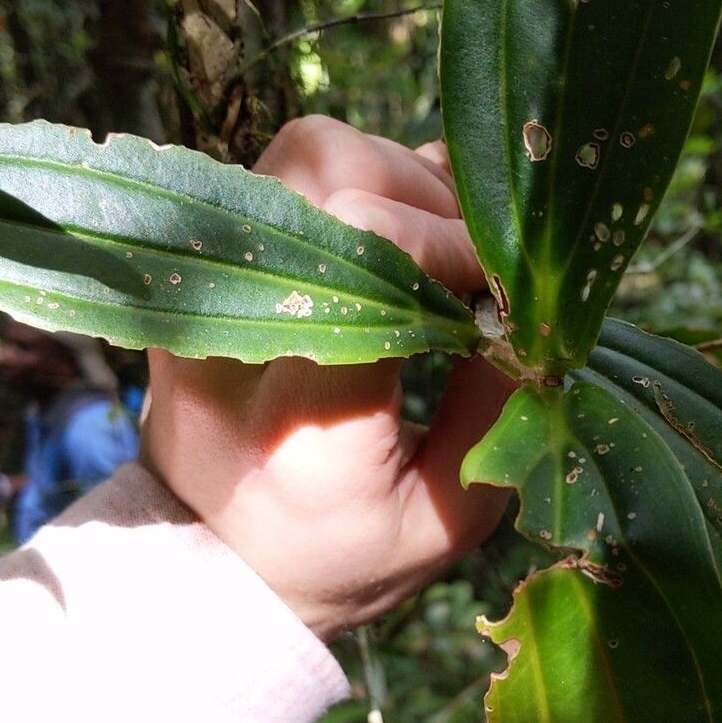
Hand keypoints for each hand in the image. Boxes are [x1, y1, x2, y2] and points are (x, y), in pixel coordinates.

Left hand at [142, 116, 512, 640]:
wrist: (219, 567)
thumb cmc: (348, 553)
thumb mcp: (449, 513)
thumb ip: (494, 405)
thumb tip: (524, 292)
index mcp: (302, 418)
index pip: (368, 254)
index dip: (453, 246)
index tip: (498, 289)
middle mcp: (232, 338)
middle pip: (331, 178)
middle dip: (428, 205)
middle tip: (472, 265)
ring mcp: (202, 293)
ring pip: (307, 155)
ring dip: (393, 184)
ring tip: (434, 254)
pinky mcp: (197, 270)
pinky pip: (286, 175)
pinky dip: (356, 188)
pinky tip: (392, 249)